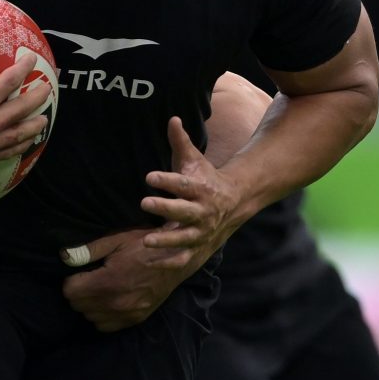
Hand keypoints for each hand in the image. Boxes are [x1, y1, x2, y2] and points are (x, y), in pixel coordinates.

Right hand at [0, 29, 50, 168]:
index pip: (11, 82)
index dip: (25, 67)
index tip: (32, 59)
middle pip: (23, 109)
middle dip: (39, 97)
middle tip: (47, 88)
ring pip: (19, 135)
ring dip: (35, 125)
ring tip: (44, 119)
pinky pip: (6, 153)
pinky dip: (19, 146)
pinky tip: (25, 142)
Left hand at [62, 228, 206, 331]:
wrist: (177, 259)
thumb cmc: (144, 246)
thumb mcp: (116, 241)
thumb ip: (88, 251)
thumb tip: (64, 257)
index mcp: (108, 281)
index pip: (70, 292)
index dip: (71, 281)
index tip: (80, 273)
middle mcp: (115, 302)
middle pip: (78, 306)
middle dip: (78, 292)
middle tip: (89, 280)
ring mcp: (126, 313)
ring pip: (90, 317)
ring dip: (89, 305)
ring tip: (99, 290)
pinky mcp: (135, 319)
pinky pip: (105, 326)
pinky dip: (102, 316)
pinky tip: (108, 302)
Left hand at [136, 117, 247, 266]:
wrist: (234, 201)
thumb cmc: (205, 178)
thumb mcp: (194, 160)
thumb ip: (181, 142)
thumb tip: (172, 118)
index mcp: (201, 188)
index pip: (182, 183)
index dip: (166, 180)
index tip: (149, 176)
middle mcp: (202, 210)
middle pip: (184, 210)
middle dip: (165, 207)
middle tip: (144, 202)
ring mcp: (201, 230)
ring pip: (184, 237)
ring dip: (166, 240)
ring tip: (146, 240)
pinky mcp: (198, 245)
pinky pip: (184, 257)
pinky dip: (169, 261)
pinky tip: (149, 262)